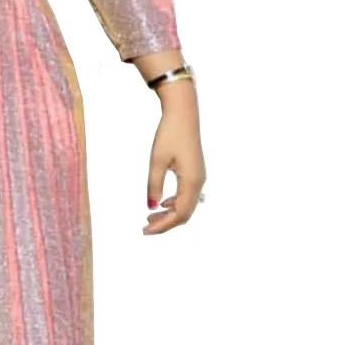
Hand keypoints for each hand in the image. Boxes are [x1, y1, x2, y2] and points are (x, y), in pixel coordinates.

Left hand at [144, 97, 205, 233]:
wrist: (184, 114)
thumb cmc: (169, 135)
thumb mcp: (156, 161)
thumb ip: (154, 185)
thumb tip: (151, 208)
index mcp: (192, 182)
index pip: (179, 214)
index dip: (163, 226)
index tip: (145, 231)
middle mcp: (199, 182)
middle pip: (185, 213)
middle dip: (166, 223)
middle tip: (144, 227)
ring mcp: (199, 177)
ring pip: (187, 205)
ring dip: (170, 214)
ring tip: (150, 217)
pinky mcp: (196, 172)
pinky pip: (188, 195)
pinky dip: (175, 203)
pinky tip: (162, 202)